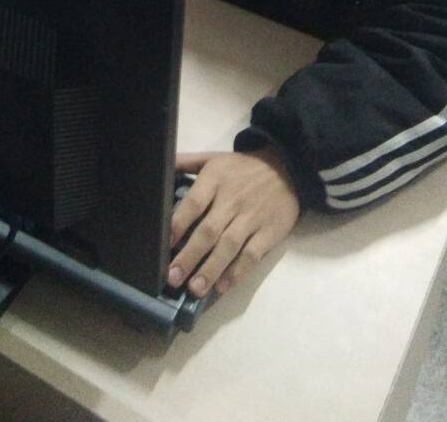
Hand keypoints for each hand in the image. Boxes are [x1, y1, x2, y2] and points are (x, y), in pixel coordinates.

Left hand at [169, 148, 299, 298]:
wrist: (286, 168)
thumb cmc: (242, 168)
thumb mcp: (213, 158)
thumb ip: (185, 162)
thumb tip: (160, 164)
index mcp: (215, 179)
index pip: (194, 203)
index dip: (179, 223)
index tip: (164, 243)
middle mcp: (232, 200)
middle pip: (208, 231)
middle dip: (189, 256)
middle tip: (172, 277)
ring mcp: (252, 218)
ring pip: (229, 246)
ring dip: (211, 269)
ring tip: (195, 289)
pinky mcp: (269, 232)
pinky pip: (252, 255)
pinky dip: (238, 272)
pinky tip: (223, 286)